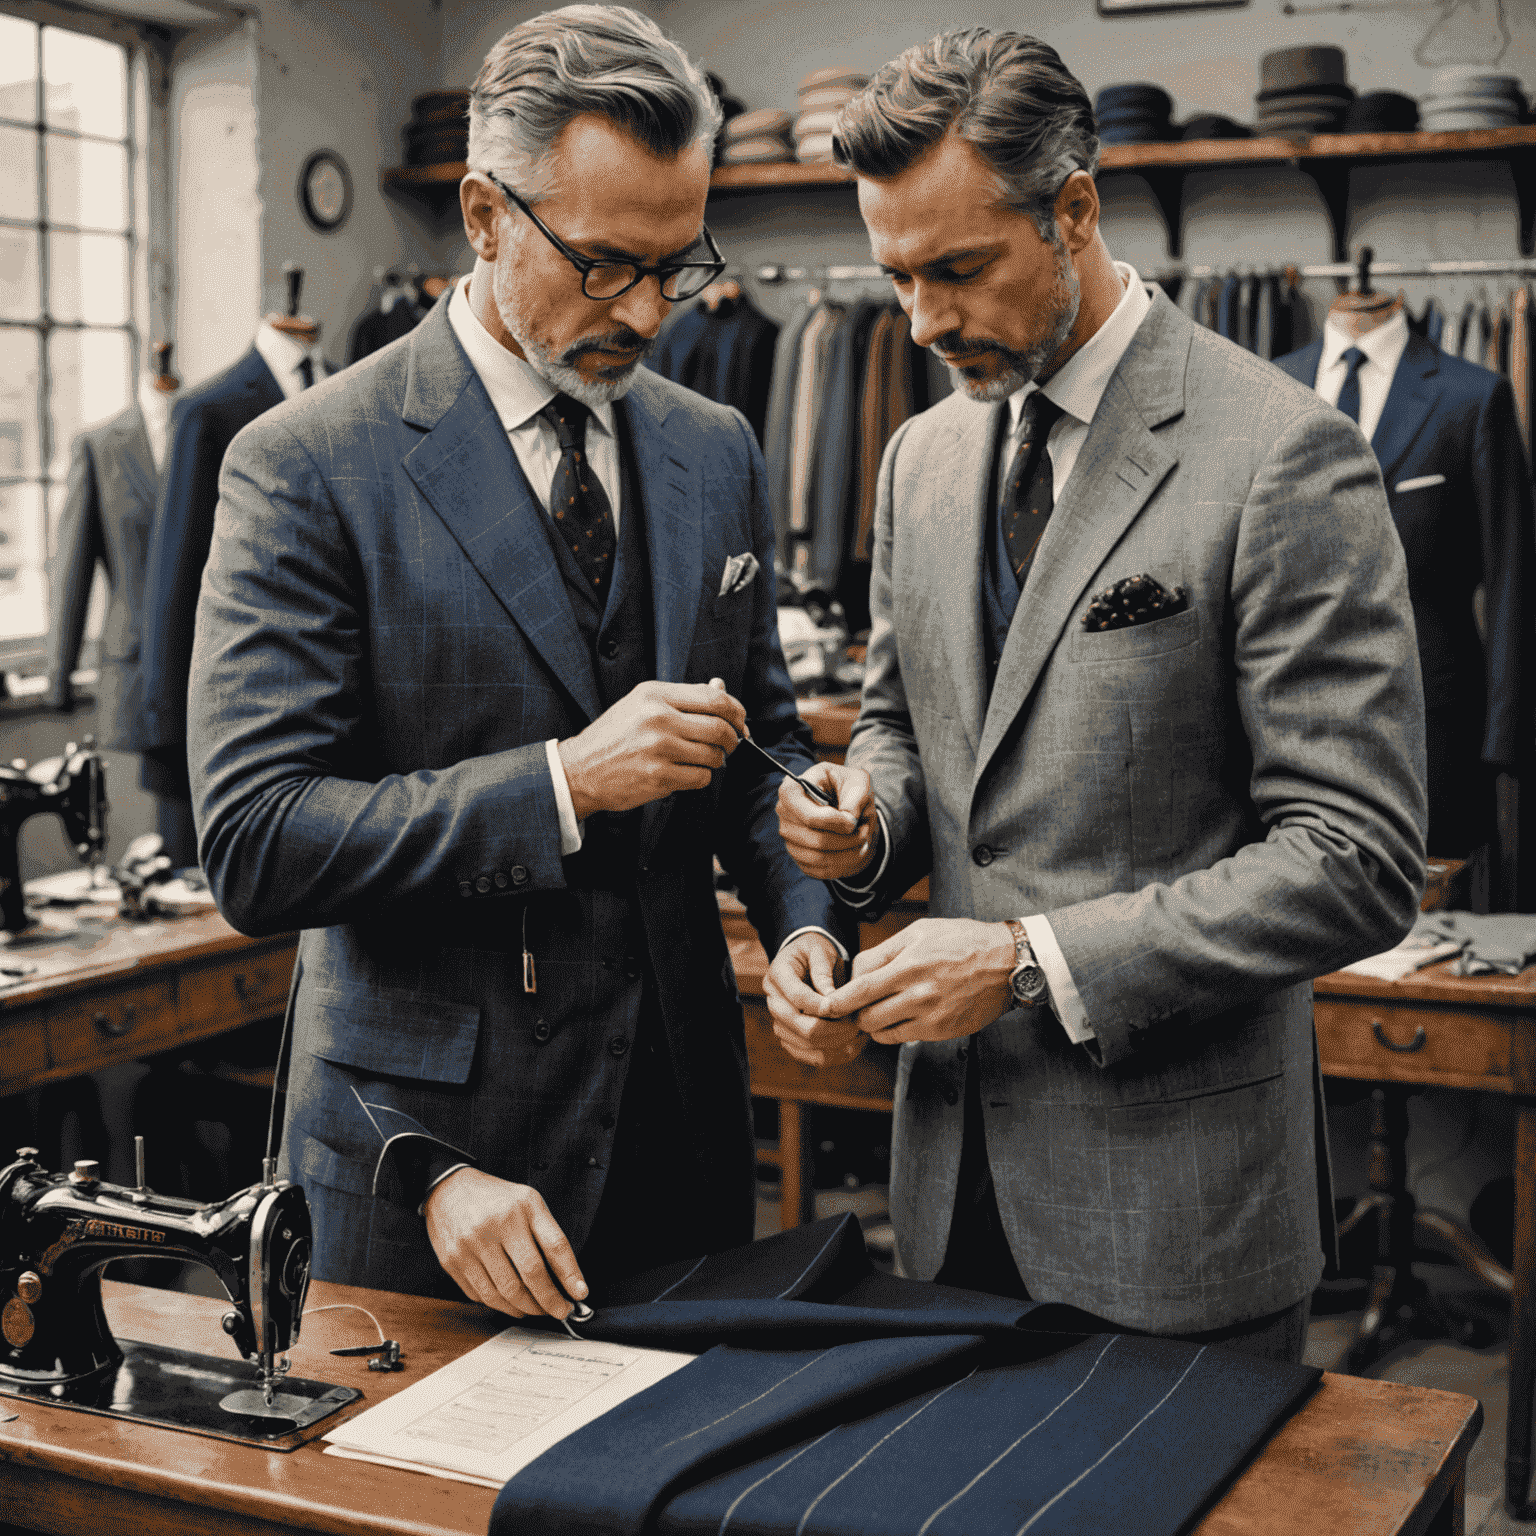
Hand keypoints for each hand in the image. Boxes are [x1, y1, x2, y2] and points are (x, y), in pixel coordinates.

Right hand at [423, 1167, 587, 1319]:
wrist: (449, 1190)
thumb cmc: (495, 1199)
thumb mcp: (527, 1203)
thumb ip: (547, 1234)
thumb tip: (566, 1277)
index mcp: (522, 1207)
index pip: (554, 1246)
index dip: (570, 1274)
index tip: (579, 1293)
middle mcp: (496, 1225)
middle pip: (530, 1275)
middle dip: (549, 1300)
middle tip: (560, 1310)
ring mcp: (471, 1245)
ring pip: (504, 1293)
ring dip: (525, 1308)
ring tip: (536, 1308)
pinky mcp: (453, 1262)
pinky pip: (481, 1295)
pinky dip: (500, 1305)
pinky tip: (510, 1303)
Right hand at [558, 679, 746, 818]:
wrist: (579, 769)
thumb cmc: (613, 736)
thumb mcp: (642, 704)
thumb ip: (683, 696)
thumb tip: (720, 686)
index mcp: (655, 694)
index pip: (714, 698)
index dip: (736, 711)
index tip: (740, 721)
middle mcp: (658, 718)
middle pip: (719, 728)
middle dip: (733, 739)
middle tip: (731, 744)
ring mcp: (659, 749)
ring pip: (713, 756)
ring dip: (715, 760)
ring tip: (701, 759)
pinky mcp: (659, 777)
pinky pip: (700, 778)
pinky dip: (701, 777)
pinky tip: (686, 772)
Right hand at [763, 930, 863, 1066]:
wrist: (806, 960)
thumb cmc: (816, 952)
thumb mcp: (820, 951)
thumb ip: (823, 972)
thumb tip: (831, 999)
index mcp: (777, 974)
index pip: (796, 996)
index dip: (820, 1005)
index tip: (843, 1008)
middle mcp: (774, 1000)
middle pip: (797, 1024)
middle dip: (830, 1028)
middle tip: (855, 1025)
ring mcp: (779, 1020)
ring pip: (802, 1044)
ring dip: (832, 1044)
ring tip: (857, 1036)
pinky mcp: (789, 1036)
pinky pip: (806, 1055)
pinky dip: (829, 1056)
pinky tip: (850, 1048)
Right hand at [775, 762, 878, 881]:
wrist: (848, 806)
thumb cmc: (849, 788)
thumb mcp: (858, 782)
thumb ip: (855, 797)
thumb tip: (848, 820)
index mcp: (793, 790)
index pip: (808, 816)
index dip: (834, 822)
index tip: (852, 821)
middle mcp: (784, 815)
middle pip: (816, 840)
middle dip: (846, 839)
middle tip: (863, 830)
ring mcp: (789, 838)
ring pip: (819, 858)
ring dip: (848, 853)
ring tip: (862, 840)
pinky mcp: (799, 857)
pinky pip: (821, 869)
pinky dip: (844, 863)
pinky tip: (854, 850)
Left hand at [822, 918, 1015, 1045]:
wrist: (1006, 963)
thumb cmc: (962, 941)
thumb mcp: (921, 932)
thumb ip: (885, 952)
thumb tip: (857, 970)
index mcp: (910, 966)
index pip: (861, 990)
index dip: (838, 1001)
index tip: (826, 1004)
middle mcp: (919, 995)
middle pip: (866, 1016)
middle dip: (854, 1013)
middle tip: (854, 1005)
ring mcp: (931, 1016)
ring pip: (882, 1032)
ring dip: (872, 1024)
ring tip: (876, 1010)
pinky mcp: (941, 1031)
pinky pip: (903, 1038)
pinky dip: (893, 1031)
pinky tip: (898, 1017)